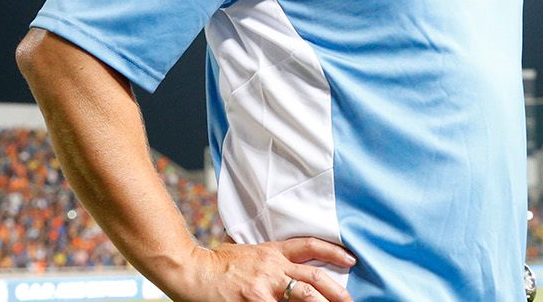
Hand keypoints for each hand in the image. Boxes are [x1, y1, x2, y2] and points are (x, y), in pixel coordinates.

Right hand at [176, 237, 355, 301]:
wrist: (191, 269)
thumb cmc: (216, 263)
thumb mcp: (247, 252)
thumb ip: (267, 258)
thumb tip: (283, 265)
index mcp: (272, 252)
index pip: (309, 246)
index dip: (333, 252)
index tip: (351, 259)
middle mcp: (272, 266)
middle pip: (313, 276)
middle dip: (336, 290)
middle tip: (351, 300)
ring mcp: (264, 286)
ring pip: (303, 295)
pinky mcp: (253, 301)